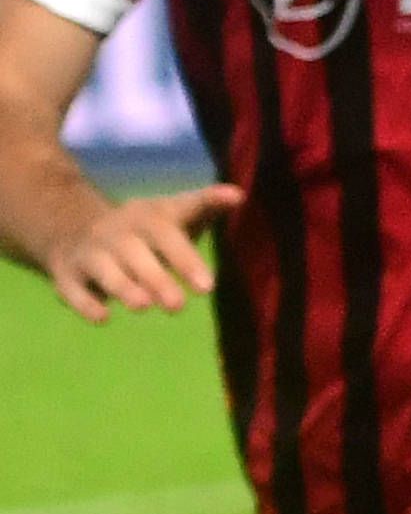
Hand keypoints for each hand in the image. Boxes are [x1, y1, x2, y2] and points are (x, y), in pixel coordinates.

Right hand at [45, 185, 239, 324]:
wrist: (74, 226)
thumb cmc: (146, 229)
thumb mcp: (175, 212)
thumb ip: (206, 205)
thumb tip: (239, 195)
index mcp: (149, 218)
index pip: (170, 234)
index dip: (187, 259)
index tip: (208, 287)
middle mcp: (119, 234)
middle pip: (137, 254)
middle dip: (157, 279)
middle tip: (179, 306)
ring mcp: (91, 253)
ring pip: (106, 271)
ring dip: (123, 288)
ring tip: (144, 306)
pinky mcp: (66, 275)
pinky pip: (73, 290)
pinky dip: (86, 304)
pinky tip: (103, 318)